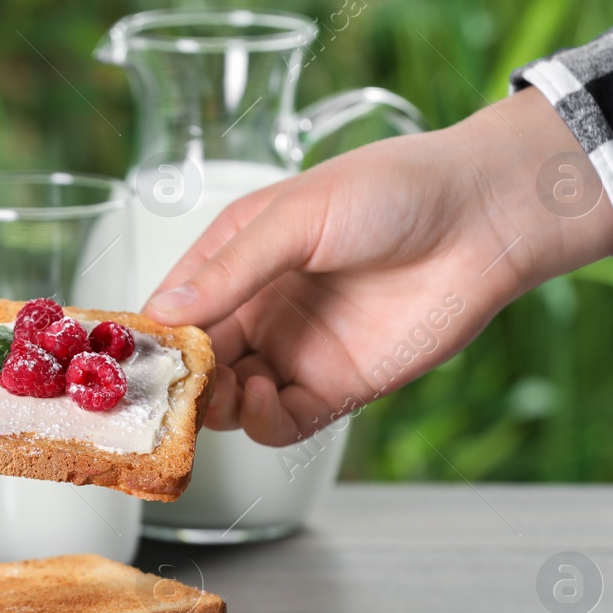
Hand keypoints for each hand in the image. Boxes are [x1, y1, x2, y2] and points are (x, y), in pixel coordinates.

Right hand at [143, 88, 612, 445]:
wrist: (484, 219)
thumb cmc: (393, 190)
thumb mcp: (297, 216)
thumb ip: (232, 270)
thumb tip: (165, 312)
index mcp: (237, 257)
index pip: (172, 307)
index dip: (150, 336)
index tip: (128, 356)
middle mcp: (260, 307)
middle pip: (196, 362)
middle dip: (177, 380)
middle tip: (170, 387)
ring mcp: (296, 350)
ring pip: (230, 399)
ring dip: (215, 403)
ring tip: (223, 387)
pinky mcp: (336, 387)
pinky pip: (280, 421)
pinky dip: (259, 421)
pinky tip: (261, 397)